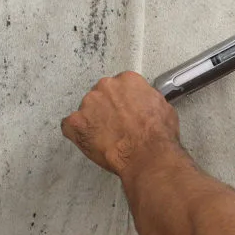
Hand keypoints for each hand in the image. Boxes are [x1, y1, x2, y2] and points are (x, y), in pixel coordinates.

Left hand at [62, 71, 182, 176]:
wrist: (147, 154)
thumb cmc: (157, 134)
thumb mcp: (163, 107)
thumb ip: (147, 99)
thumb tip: (143, 103)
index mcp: (127, 80)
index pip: (121, 84)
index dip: (124, 100)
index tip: (126, 109)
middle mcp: (105, 87)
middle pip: (101, 94)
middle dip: (106, 108)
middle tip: (116, 124)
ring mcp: (88, 105)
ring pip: (86, 110)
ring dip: (93, 120)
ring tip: (106, 137)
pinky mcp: (75, 123)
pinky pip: (70, 127)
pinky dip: (78, 134)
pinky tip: (92, 141)